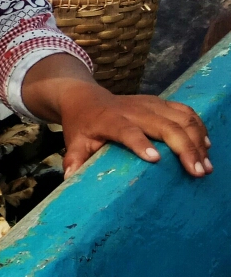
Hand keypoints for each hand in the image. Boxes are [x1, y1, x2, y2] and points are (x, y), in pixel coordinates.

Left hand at [57, 81, 210, 175]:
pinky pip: (186, 112)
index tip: (155, 159)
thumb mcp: (74, 141)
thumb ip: (73, 159)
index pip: (127, 130)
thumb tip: (70, 178)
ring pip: (180, 118)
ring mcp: (150, 103)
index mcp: (110, 120)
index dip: (140, 143)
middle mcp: (133, 109)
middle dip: (184, 148)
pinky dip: (199, 127)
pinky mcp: (161, 102)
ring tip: (205, 165)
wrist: (86, 98)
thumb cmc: (81, 125)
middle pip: (164, 125)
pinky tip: (206, 146)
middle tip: (197, 171)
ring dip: (197, 140)